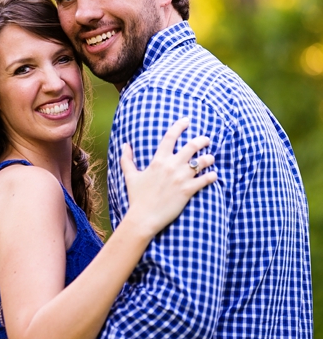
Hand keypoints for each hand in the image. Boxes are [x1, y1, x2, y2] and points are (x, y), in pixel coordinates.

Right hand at [120, 117, 217, 237]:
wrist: (144, 217)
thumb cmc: (137, 197)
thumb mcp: (130, 176)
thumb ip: (127, 159)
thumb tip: (125, 145)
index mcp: (158, 161)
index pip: (170, 138)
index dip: (179, 126)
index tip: (187, 121)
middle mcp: (171, 166)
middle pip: (191, 146)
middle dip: (201, 141)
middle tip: (206, 140)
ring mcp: (181, 178)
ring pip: (202, 162)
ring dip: (208, 158)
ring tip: (210, 158)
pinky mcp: (188, 190)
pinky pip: (206, 179)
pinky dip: (212, 176)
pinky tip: (214, 175)